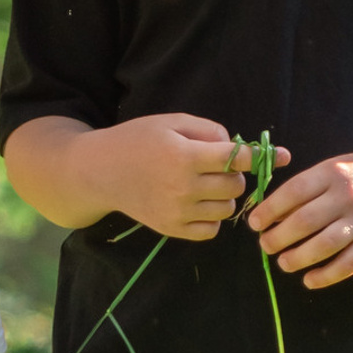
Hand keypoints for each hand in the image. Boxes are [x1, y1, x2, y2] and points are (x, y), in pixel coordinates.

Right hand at [89, 113, 290, 240]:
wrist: (100, 171)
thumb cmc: (137, 140)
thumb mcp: (172, 122)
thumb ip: (209, 130)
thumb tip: (241, 147)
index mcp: (185, 156)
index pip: (238, 159)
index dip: (252, 156)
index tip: (252, 155)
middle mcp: (183, 187)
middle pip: (236, 186)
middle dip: (235, 175)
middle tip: (219, 168)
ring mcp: (177, 211)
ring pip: (227, 209)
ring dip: (224, 197)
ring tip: (207, 185)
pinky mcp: (171, 229)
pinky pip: (211, 230)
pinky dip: (212, 218)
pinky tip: (200, 204)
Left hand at [248, 155, 352, 286]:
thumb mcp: (335, 168)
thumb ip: (307, 187)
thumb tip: (271, 213)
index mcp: (333, 173)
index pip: (292, 193)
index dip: (269, 211)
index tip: (254, 223)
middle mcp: (347, 197)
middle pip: (303, 222)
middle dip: (278, 238)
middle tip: (266, 246)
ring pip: (323, 246)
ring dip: (297, 258)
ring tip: (284, 263)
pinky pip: (346, 265)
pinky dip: (325, 276)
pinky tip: (309, 280)